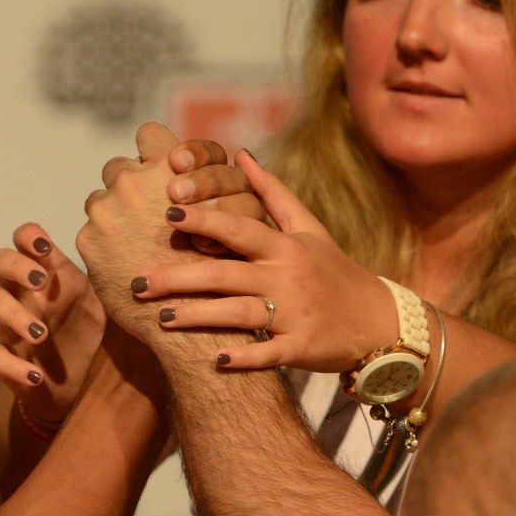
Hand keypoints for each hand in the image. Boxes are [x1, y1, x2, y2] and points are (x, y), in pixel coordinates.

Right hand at [0, 224, 104, 424]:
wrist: (76, 382)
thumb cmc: (83, 331)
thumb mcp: (98, 302)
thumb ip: (100, 278)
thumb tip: (116, 254)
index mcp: (46, 275)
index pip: (24, 240)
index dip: (28, 236)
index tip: (44, 247)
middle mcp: (23, 294)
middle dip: (16, 266)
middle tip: (41, 283)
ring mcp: (10, 325)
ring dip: (14, 315)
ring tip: (41, 335)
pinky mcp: (7, 360)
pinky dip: (12, 367)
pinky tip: (36, 376)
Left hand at [76, 123, 213, 342]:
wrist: (192, 317)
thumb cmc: (212, 267)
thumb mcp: (216, 217)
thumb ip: (192, 192)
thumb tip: (176, 186)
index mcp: (168, 169)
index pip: (150, 134)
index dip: (153, 150)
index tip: (157, 170)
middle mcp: (133, 181)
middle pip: (118, 167)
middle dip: (127, 187)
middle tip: (141, 214)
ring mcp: (106, 210)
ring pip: (99, 201)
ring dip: (111, 216)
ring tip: (132, 244)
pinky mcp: (88, 239)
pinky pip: (91, 232)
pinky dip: (103, 245)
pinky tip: (122, 264)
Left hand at [137, 150, 396, 371]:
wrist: (379, 322)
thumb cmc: (334, 271)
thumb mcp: (309, 228)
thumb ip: (272, 193)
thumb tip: (240, 155)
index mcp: (284, 246)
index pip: (239, 228)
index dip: (204, 219)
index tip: (167, 213)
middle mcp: (286, 277)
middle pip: (226, 273)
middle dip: (178, 278)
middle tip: (137, 282)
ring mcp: (294, 314)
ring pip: (239, 314)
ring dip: (198, 317)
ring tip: (159, 320)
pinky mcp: (302, 348)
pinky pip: (269, 354)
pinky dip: (243, 358)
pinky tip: (212, 360)